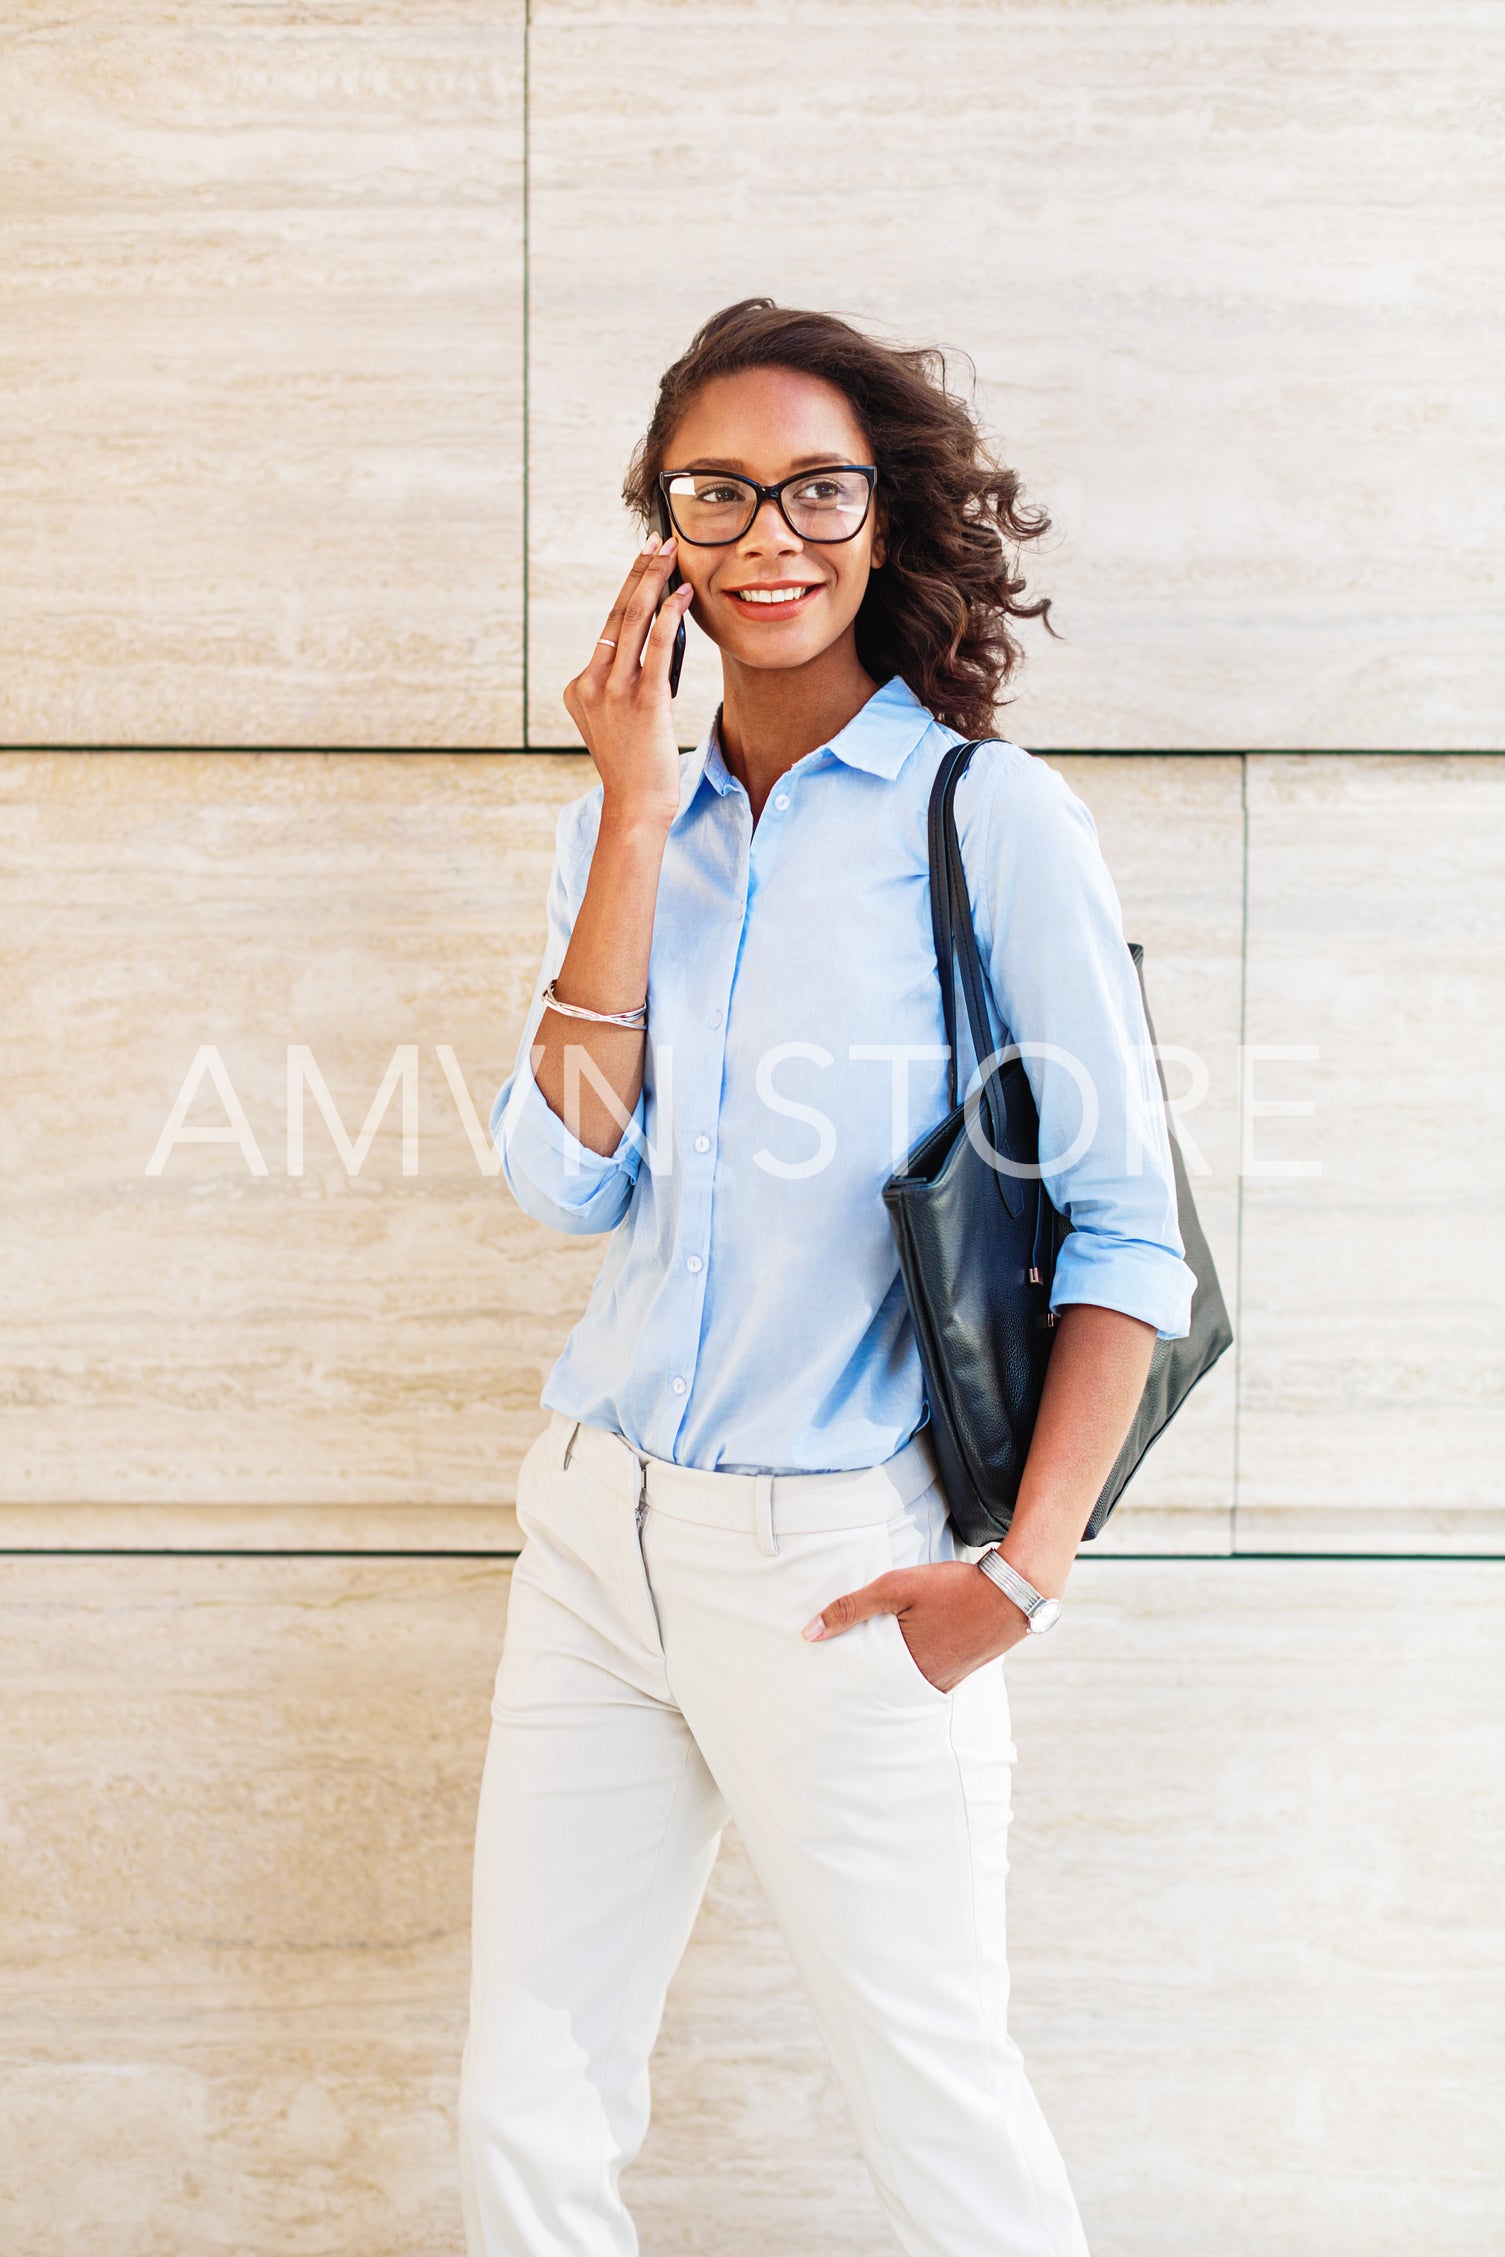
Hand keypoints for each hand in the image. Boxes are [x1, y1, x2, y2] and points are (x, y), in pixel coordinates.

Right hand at [562, 536, 694, 833]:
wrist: (636, 806)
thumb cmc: (636, 768)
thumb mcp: (620, 721)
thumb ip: (626, 687)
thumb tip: (657, 648)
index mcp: (580, 687)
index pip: (608, 629)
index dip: (628, 590)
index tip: (644, 561)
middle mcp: (592, 684)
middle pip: (617, 615)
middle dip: (640, 573)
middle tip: (658, 541)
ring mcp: (614, 692)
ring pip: (633, 623)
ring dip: (654, 583)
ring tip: (671, 554)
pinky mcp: (643, 701)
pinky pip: (656, 648)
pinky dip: (669, 617)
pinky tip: (682, 595)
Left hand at [801, 1559, 1031, 1692]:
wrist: (1012, 1592)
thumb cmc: (952, 1588)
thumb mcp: (896, 1588)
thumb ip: (851, 1608)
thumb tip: (808, 1633)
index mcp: (905, 1672)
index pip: (860, 1683)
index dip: (842, 1677)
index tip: (823, 1674)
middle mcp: (926, 1686)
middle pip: (882, 1686)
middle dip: (864, 1679)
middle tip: (839, 1673)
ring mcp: (945, 1682)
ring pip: (905, 1682)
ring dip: (890, 1673)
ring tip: (869, 1661)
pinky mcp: (959, 1674)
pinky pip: (926, 1676)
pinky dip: (914, 1667)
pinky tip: (909, 1652)